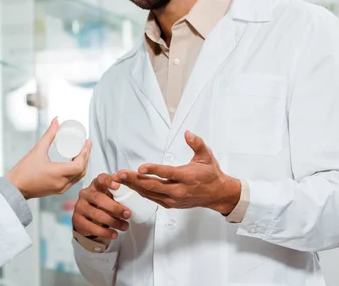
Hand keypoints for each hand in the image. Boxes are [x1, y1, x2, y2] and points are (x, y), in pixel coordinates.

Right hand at [6, 118, 90, 199]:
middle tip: (87, 144)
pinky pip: (73, 180)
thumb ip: (49, 135)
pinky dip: (77, 171)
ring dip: (83, 164)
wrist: (14, 188)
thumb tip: (56, 121)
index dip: (85, 153)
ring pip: (79, 176)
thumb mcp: (37, 150)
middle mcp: (62, 183)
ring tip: (83, 151)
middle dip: (86, 156)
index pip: (79, 165)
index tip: (86, 142)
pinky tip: (76, 162)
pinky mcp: (58, 190)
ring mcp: (61, 189)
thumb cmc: (23, 171)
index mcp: (57, 174)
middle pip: (82, 170)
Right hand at [72, 174, 130, 240]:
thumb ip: (118, 195)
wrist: (88, 218)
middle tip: (128, 214)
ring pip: (96, 214)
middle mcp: (85, 193)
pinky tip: (114, 234)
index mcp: (96, 184)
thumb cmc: (103, 204)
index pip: (101, 179)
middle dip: (115, 207)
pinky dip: (104, 232)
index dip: (108, 181)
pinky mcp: (76, 219)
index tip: (118, 186)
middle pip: (99, 198)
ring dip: (112, 222)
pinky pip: (91, 227)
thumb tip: (132, 198)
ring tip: (124, 227)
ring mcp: (80, 206)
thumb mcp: (110, 197)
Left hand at [115, 131, 240, 214]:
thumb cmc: (211, 174)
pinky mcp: (171, 204)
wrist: (218, 194)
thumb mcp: (207, 156)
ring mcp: (174, 199)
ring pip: (150, 193)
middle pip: (153, 186)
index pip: (166, 173)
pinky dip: (141, 192)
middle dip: (134, 180)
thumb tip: (188, 133)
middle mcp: (179, 190)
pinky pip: (152, 198)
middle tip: (120, 174)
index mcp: (186, 177)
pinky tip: (132, 186)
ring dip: (134, 186)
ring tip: (120, 179)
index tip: (139, 168)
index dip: (152, 170)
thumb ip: (197, 143)